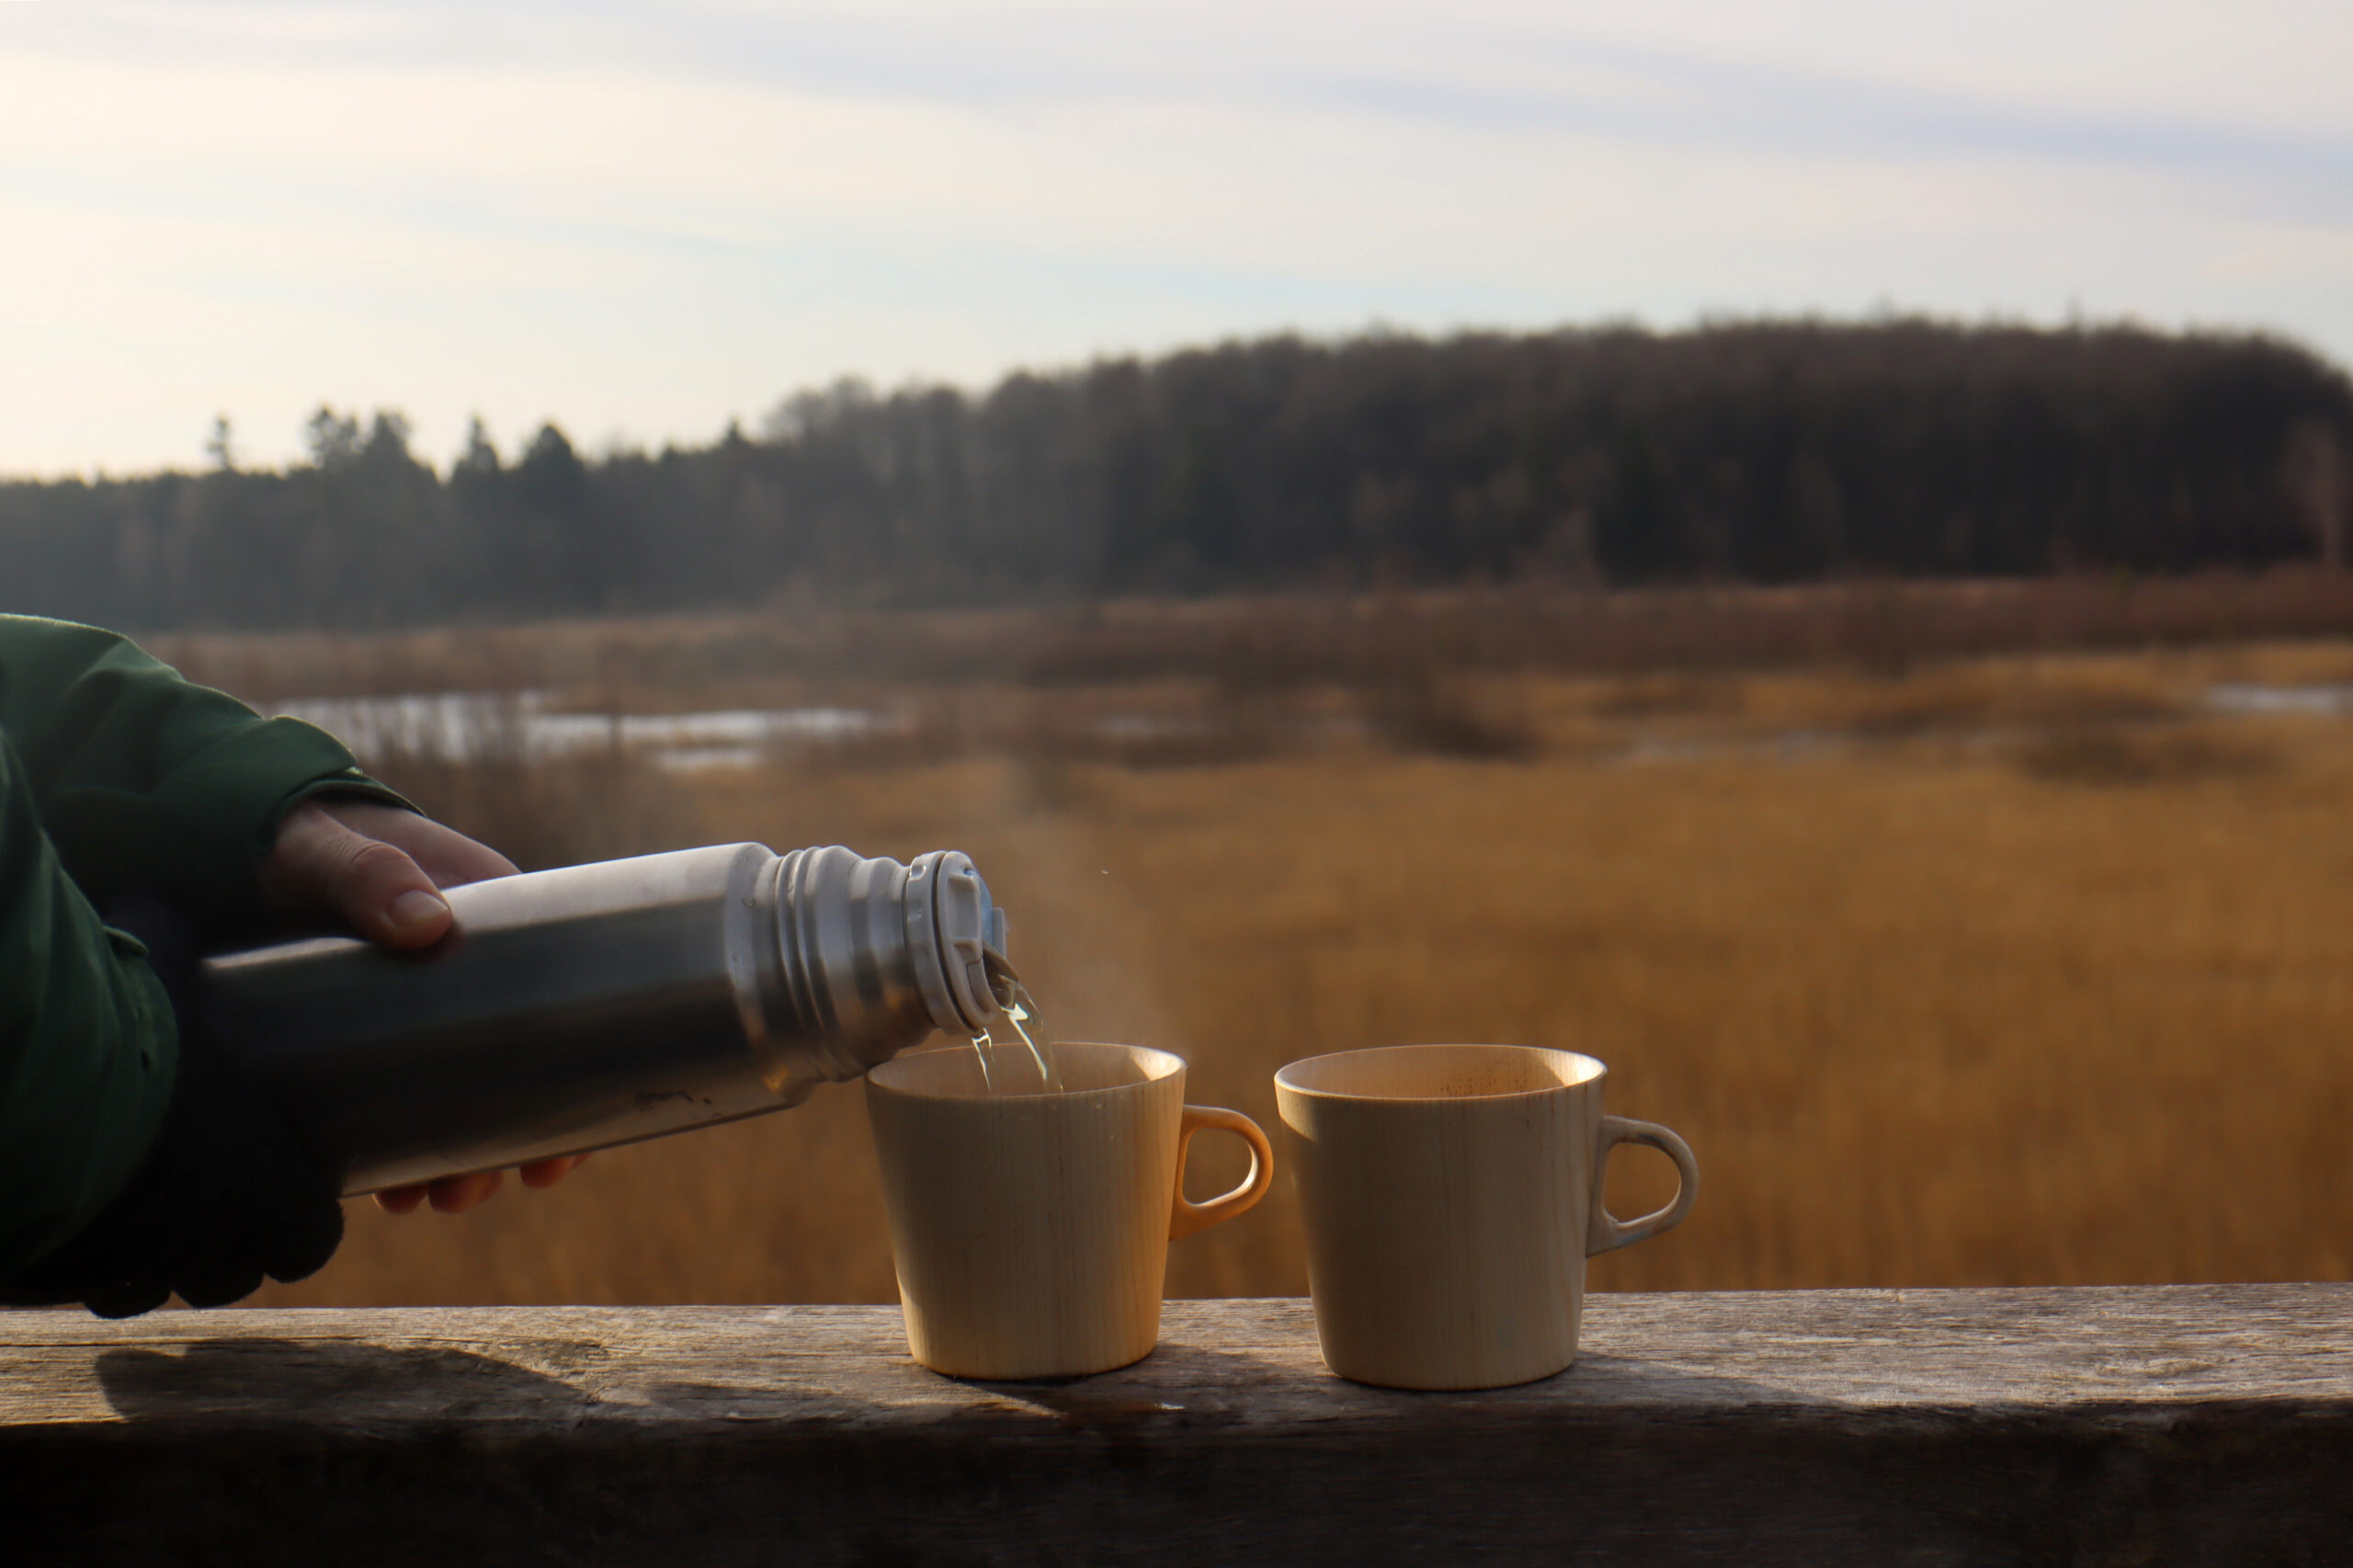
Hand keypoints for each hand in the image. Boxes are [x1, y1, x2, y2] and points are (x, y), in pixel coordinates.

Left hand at [259, 797, 584, 1213]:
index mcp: (488, 910)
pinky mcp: (372, 1025)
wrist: (231, 832)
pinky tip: (386, 1187)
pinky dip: (405, 1143)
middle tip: (472, 1190)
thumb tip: (427, 925)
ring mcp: (422, 1001)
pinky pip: (407, 1092)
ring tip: (426, 1200)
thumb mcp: (328, 847)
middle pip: (517, 1062)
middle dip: (507, 1138)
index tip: (567, 1141)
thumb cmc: (298, 832)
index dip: (572, 1074)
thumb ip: (368, 872)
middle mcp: (469, 963)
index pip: (561, 993)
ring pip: (464, 1088)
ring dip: (457, 1155)